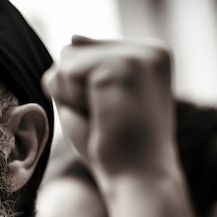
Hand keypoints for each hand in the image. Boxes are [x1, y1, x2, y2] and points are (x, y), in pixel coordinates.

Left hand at [42, 35, 176, 187]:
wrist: (139, 180)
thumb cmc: (118, 148)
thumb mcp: (98, 100)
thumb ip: (86, 66)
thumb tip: (73, 36)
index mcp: (150, 56)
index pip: (86, 51)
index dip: (85, 90)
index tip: (114, 115)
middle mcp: (151, 50)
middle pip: (74, 50)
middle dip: (76, 90)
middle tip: (108, 119)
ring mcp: (139, 55)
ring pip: (67, 58)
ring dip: (73, 96)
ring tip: (105, 119)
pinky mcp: (124, 66)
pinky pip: (66, 72)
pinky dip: (72, 101)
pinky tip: (102, 118)